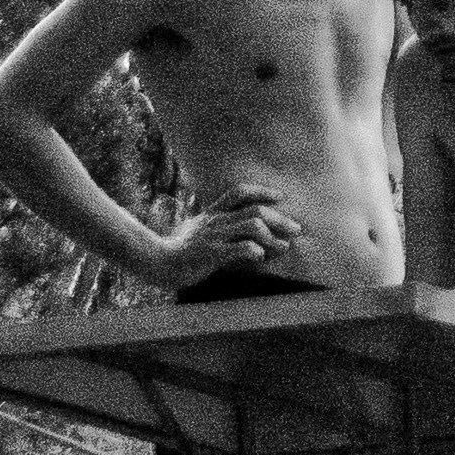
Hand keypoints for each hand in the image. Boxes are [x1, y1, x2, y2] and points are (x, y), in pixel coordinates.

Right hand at [147, 180, 300, 289]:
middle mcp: (215, 220)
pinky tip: (261, 256)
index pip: (240, 192)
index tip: (281, 197)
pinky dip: (255, 250)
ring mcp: (214, 236)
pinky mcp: (211, 254)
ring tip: (283, 247)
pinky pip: (239, 248)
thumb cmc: (180, 251)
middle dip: (280, 219)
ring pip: (252, 226)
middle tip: (297, 229)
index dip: (262, 191)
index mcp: (212, 213)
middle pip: (255, 210)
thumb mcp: (197, 231)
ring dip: (273, 237)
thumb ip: (216, 226)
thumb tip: (238, 229)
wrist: (158, 264)